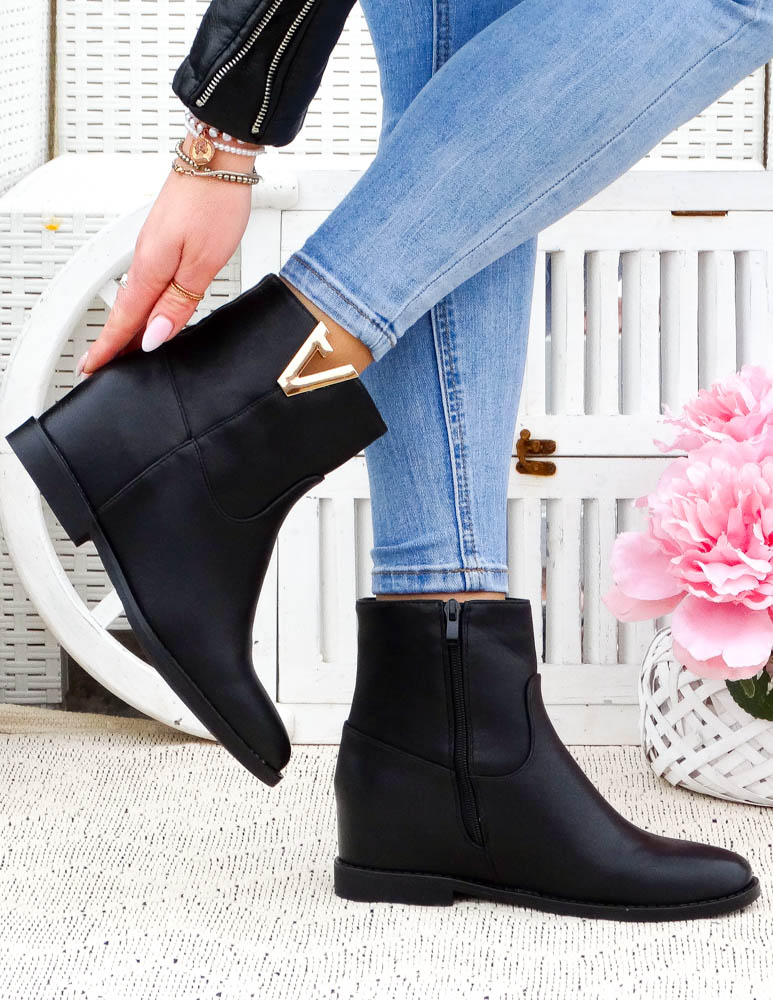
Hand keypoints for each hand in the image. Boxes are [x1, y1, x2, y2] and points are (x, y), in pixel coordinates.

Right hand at [81, 142, 254, 373]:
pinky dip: (142, 301)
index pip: (126, 320)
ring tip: (125, 348)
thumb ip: (178, 303)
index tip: (94, 368)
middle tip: (102, 366)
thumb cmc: (213, 205)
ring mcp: (153, 247)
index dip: (110, 348)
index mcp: (151, 269)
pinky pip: (147, 280)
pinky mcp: (163, 239)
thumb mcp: (202, 265)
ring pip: (137, 296)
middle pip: (127, 311)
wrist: (218, 162)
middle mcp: (146, 258)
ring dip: (129, 323)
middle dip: (115, 341)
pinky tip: (149, 309)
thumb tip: (154, 336)